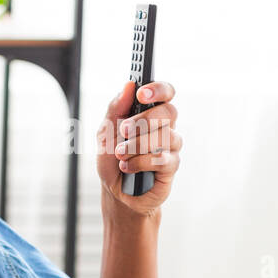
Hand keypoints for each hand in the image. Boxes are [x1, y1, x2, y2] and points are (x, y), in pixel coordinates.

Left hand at [95, 80, 182, 218]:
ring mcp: (171, 147)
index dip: (158, 89)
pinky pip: (163, 159)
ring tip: (120, 154)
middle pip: (169, 112)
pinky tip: (127, 167)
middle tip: (124, 130)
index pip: (166, 93)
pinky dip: (141, 162)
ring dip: (137, 145)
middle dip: (144, 120)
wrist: (114, 191)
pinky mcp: (172, 166)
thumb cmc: (112, 159)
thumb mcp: (105, 132)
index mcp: (150, 114)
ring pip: (166, 136)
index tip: (141, 93)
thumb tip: (128, 85)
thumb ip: (116, 109)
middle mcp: (165, 127)